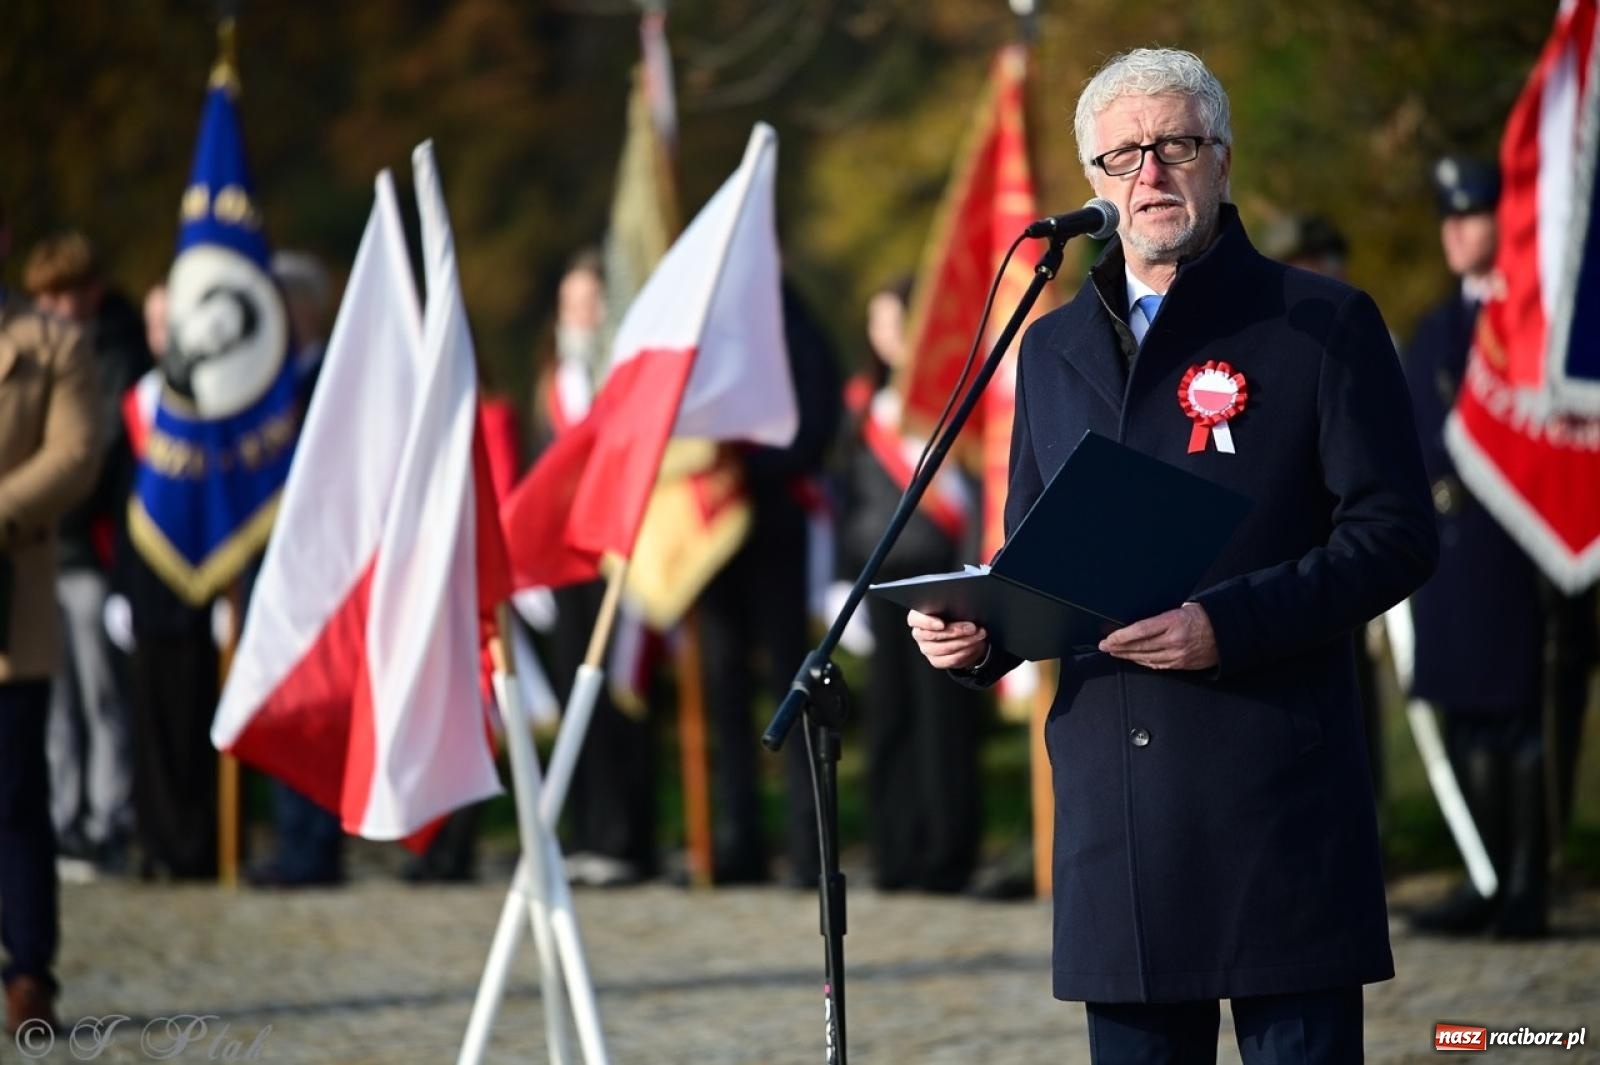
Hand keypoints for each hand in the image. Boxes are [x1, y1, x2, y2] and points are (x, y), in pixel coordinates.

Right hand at [906, 609, 987, 669]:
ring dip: (964, 642)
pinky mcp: (936, 660)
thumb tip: (963, 606)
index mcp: (917, 618)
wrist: (960, 633)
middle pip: (932, 635)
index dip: (927, 622)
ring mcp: (926, 649)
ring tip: (978, 635)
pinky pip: (950, 660)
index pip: (915, 620)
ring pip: (943, 649)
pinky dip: (965, 653)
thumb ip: (952, 606)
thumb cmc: (953, 615)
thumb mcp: (952, 607)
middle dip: (955, 631)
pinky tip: (975, 645)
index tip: (942, 624)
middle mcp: (919, 634)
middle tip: (972, 628)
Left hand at [1099, 601, 1216, 669]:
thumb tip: (1138, 622)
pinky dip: (1142, 662)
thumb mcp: (1183, 607)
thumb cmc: (1204, 615)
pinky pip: (1157, 665)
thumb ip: (1161, 616)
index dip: (1121, 636)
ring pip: (1145, 658)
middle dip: (1118, 647)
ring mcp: (1178, 655)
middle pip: (1139, 646)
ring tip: (1114, 652)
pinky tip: (1133, 658)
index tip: (1108, 638)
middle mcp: (1175, 640)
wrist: (1228, 632)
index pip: (1140, 631)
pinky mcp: (1182, 665)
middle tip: (1104, 646)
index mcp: (1174, 622)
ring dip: (1127, 655)